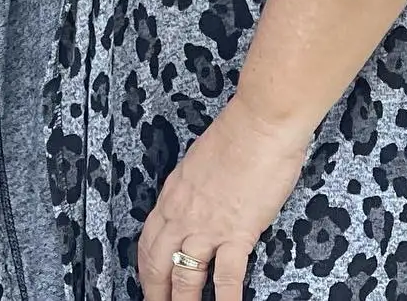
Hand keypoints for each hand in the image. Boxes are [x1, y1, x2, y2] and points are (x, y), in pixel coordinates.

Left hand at [137, 95, 308, 300]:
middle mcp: (183, 212)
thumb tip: (198, 201)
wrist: (260, 123)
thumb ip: (194, 186)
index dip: (146, 266)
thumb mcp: (199, 160)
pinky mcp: (236, 233)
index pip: (149, 239)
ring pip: (186, 276)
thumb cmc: (236, 133)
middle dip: (157, 292)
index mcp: (173, 192)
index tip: (148, 281)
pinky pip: (227, 278)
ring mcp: (208, 225)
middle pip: (159, 262)